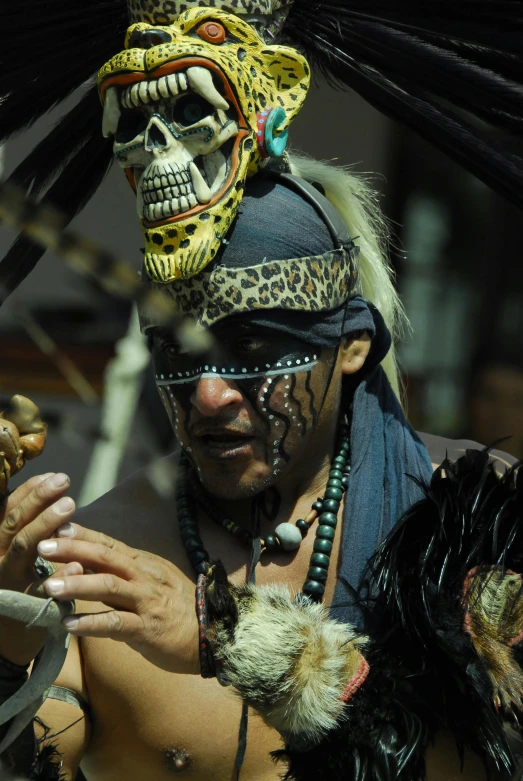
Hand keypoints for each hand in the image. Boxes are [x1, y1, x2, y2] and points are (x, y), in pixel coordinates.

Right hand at [0, 472, 77, 664]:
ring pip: (24, 547)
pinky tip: (77, 563)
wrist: (7, 637)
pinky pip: (40, 587)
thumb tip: (47, 484)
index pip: (8, 510)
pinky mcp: (24, 605)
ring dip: (46, 524)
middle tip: (64, 482)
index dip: (29, 491)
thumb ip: (26, 524)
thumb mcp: (15, 552)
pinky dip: (59, 574)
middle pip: (15, 524)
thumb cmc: (16, 582)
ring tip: (70, 505)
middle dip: (38, 500)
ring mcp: (9, 581)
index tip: (53, 475)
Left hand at [37, 524, 199, 674]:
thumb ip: (121, 576)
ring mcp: (146, 602)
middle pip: (105, 557)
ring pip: (109, 586)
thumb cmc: (178, 608)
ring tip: (49, 587)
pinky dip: (92, 623)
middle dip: (73, 550)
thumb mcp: (152, 583)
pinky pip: (117, 623)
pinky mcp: (148, 628)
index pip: (109, 544)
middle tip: (43, 547)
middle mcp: (144, 577)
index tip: (56, 526)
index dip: (83, 534)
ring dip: (77, 585)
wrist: (213, 633)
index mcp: (144, 564)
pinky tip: (69, 625)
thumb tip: (86, 568)